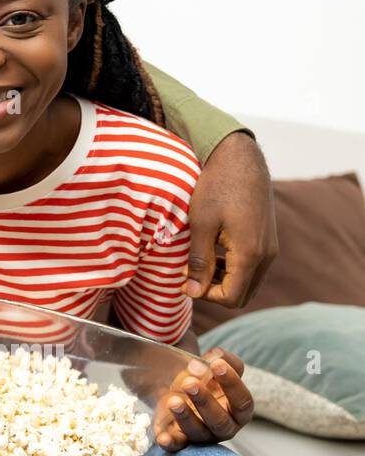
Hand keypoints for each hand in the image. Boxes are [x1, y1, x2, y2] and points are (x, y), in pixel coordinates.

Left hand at [152, 347, 255, 451]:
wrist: (180, 389)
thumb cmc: (207, 380)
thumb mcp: (216, 366)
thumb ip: (222, 359)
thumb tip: (215, 359)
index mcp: (238, 410)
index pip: (243, 402)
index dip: (232, 384)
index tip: (217, 365)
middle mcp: (224, 427)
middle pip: (220, 421)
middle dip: (205, 402)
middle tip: (189, 383)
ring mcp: (202, 435)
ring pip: (197, 432)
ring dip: (185, 418)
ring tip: (173, 401)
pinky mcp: (180, 439)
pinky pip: (176, 445)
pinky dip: (170, 443)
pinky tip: (162, 439)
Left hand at [184, 131, 278, 306]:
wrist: (240, 158)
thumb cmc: (217, 188)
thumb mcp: (201, 225)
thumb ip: (199, 261)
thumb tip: (191, 292)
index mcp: (251, 254)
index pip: (231, 297)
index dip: (205, 295)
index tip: (185, 278)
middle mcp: (267, 255)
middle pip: (242, 295)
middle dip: (215, 291)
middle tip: (191, 273)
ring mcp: (270, 247)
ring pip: (249, 282)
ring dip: (223, 280)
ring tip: (198, 261)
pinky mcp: (268, 239)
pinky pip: (253, 267)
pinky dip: (233, 268)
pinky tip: (213, 251)